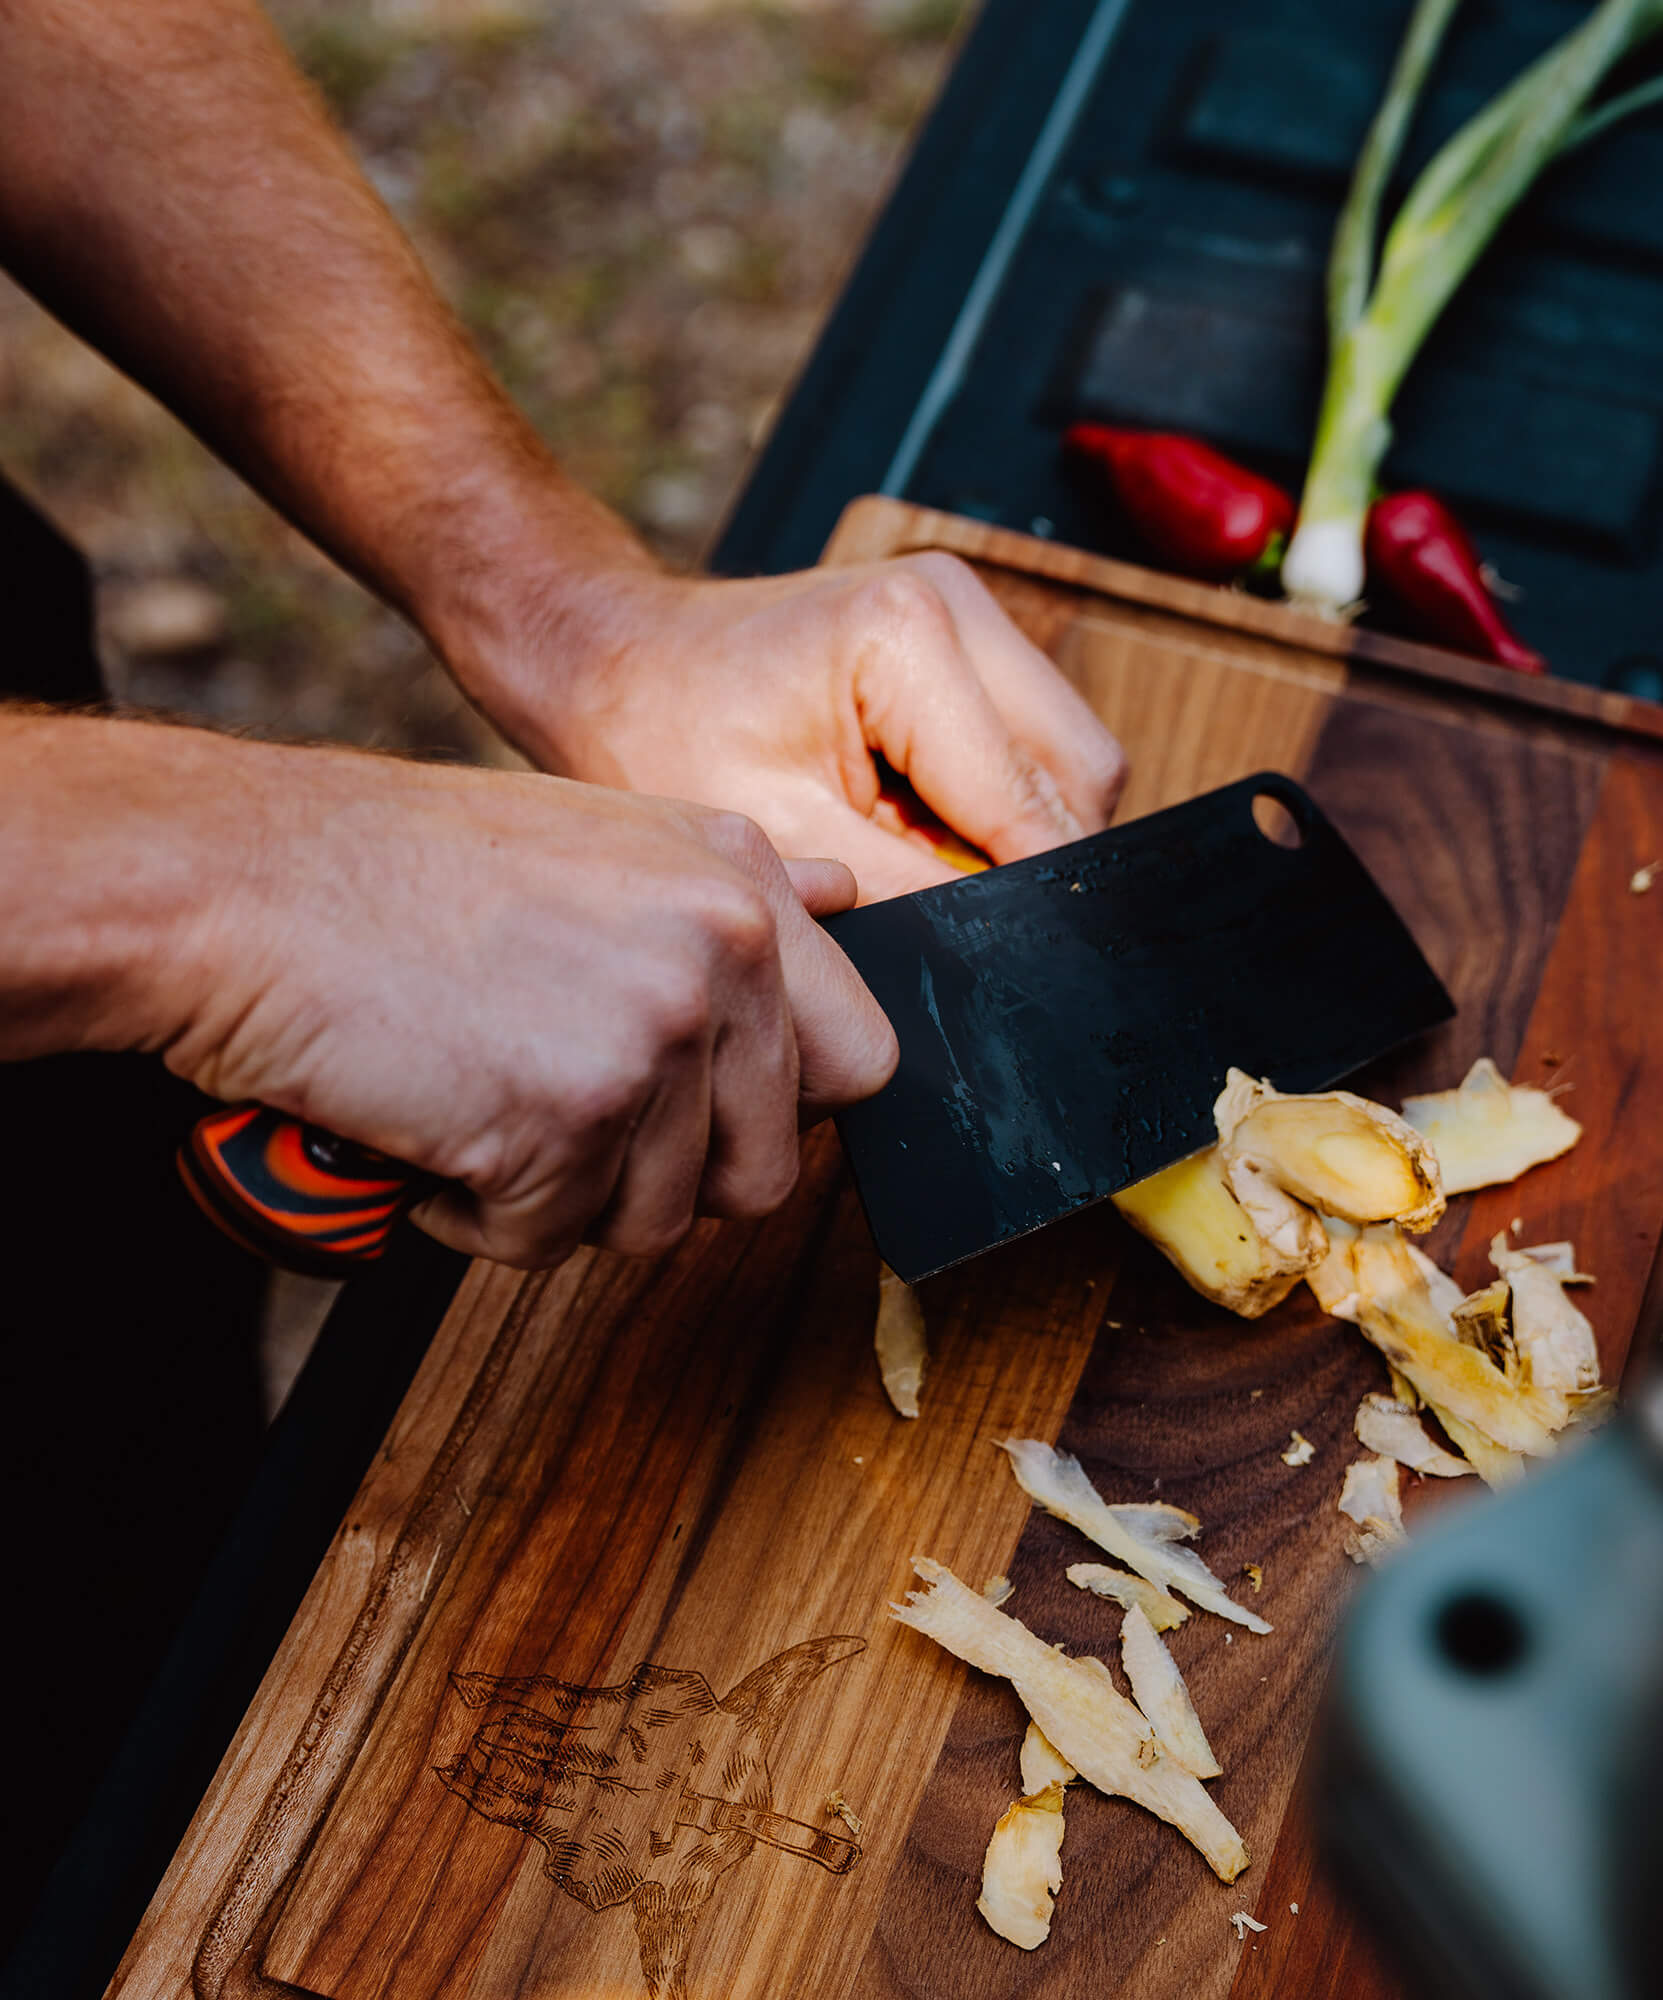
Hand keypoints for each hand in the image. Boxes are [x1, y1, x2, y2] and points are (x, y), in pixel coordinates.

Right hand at [52, 724, 896, 1267]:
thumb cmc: (403, 872)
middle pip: (767, 1169)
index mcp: (744, 883)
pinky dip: (481, 1219)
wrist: (241, 882)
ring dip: (564, 1199)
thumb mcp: (607, 839)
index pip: (862, 1059)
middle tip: (564, 1123)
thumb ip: (738, 885)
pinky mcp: (569, 1116)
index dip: (785, 1116)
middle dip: (667, 1179)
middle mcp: (725, 948)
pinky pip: (551, 1240)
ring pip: (659, 1221)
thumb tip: (845, 896)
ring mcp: (655, 1032)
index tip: (705, 1115)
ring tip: (482, 1107)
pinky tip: (431, 1134)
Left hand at [474, 552, 1128, 900]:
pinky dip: (987, 801)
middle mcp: (955, 600)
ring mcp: (965, 607)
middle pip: (1079, 772)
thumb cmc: (657, 738)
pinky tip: (912, 821)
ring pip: (1065, 760)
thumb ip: (912, 891)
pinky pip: (1024, 743)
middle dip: (1030, 856)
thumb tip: (1005, 945)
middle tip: (943, 906)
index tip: (1012, 963)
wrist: (607, 661)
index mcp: (909, 634)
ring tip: (912, 856)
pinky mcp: (958, 633)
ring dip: (1012, 828)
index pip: (1034, 802)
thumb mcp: (782, 842)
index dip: (1029, 893)